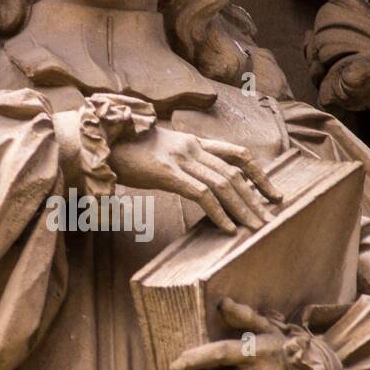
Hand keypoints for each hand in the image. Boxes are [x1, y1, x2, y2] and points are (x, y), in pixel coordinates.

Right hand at [109, 125, 281, 232]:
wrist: (97, 140)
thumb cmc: (123, 150)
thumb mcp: (159, 152)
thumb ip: (179, 162)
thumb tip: (192, 180)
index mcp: (193, 142)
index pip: (237, 154)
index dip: (259, 173)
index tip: (272, 193)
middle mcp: (192, 147)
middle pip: (235, 172)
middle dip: (256, 197)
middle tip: (270, 218)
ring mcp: (180, 159)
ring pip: (223, 184)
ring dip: (243, 209)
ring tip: (255, 228)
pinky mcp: (166, 173)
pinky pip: (201, 194)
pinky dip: (219, 213)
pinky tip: (228, 229)